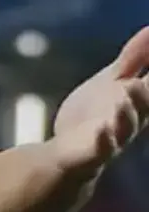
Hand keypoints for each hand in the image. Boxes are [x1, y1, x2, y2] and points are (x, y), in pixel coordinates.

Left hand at [50, 27, 148, 174]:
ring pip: (127, 125)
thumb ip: (135, 57)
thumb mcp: (114, 80)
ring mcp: (115, 135)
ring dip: (130, 109)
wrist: (70, 153)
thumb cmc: (96, 113)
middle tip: (146, 78)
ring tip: (130, 87)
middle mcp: (133, 117)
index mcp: (140, 98)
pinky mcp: (94, 151)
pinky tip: (102, 128)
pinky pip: (102, 147)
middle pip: (147, 103)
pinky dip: (104, 138)